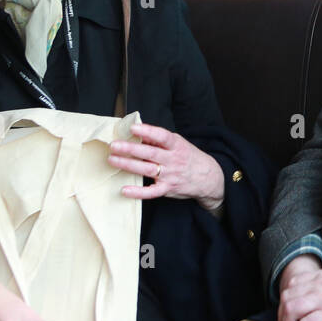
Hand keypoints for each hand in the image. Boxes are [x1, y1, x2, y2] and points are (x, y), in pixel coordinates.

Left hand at [108, 121, 224, 209]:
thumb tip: (139, 133)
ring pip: (147, 169)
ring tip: (112, 160)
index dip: (147, 131)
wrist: (209, 178)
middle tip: (114, 145)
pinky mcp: (167, 189)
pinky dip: (138, 192)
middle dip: (131, 148)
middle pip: (150, 153)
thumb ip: (160, 140)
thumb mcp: (179, 144)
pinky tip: (124, 190)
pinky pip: (151, 192)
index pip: (162, 136)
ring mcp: (170, 175)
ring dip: (128, 165)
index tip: (133, 128)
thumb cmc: (190, 158)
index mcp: (177, 146)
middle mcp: (173, 160)